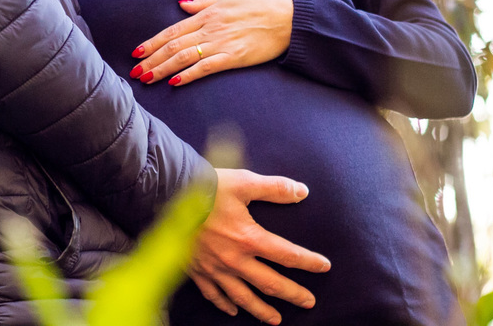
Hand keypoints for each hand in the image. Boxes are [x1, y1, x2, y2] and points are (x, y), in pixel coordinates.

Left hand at [130, 0, 293, 85]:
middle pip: (173, 46)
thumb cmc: (259, 5)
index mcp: (207, 15)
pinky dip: (188, 75)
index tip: (136, 52)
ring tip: (146, 79)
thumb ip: (203, 3)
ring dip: (162, 69)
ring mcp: (221, 43)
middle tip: (134, 72)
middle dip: (151, 59)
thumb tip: (182, 4)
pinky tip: (175, 82)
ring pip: (184, 57)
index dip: (152, 42)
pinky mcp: (234, 57)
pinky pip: (206, 67)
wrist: (286, 17)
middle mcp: (209, 29)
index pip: (172, 30)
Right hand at [190, 168, 330, 323]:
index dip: (309, 262)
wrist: (168, 194)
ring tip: (277, 320)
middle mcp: (235, 260)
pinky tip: (234, 310)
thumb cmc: (209, 187)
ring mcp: (214, 269)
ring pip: (243, 297)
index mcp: (249, 239)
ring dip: (262, 310)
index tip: (324, 267)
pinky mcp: (197, 271)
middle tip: (309, 302)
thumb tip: (302, 192)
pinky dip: (225, 304)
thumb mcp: (245, 182)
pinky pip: (213, 294)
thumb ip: (275, 188)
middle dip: (292, 294)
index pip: (288, 255)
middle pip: (270, 283)